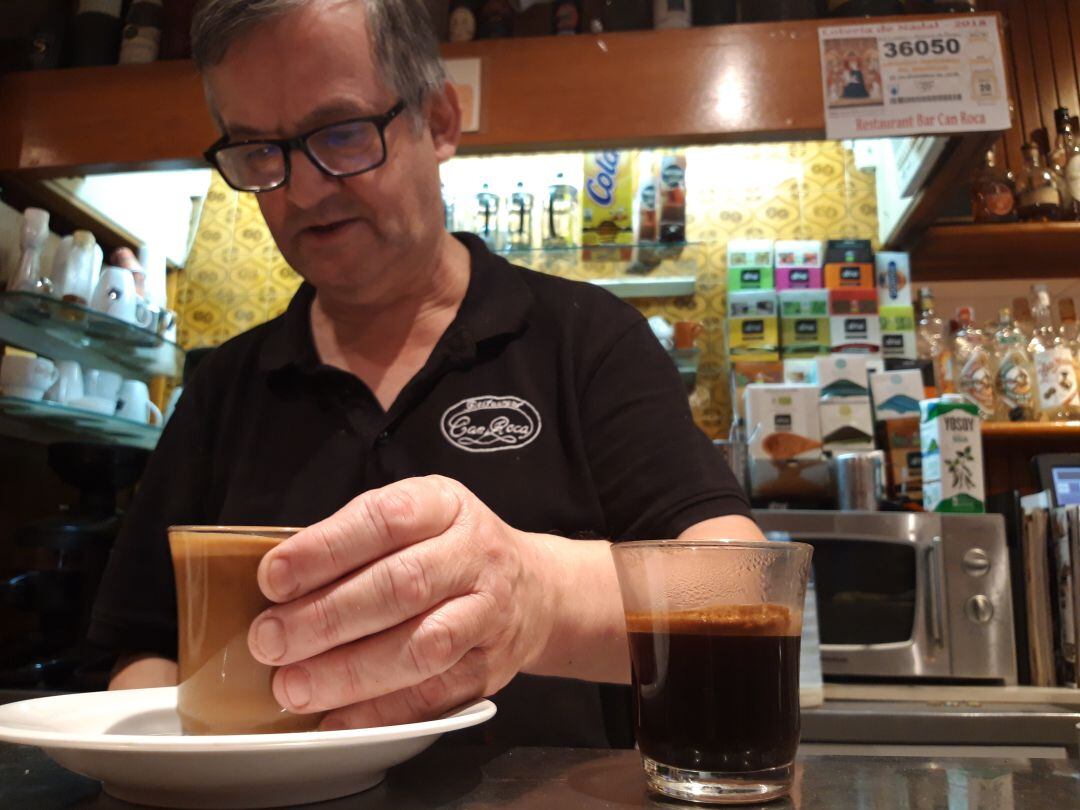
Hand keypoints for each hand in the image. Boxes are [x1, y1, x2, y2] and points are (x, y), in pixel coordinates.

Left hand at [246, 475, 557, 729]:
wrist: (534, 590)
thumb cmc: (450, 549)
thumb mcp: (416, 516)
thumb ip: (356, 539)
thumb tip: (278, 583)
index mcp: (446, 506)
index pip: (385, 519)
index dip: (326, 549)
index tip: (273, 578)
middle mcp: (475, 555)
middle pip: (402, 585)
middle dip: (326, 618)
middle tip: (270, 641)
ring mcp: (488, 613)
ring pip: (423, 646)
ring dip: (350, 671)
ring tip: (294, 686)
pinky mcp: (489, 668)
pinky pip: (434, 695)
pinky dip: (379, 711)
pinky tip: (335, 716)